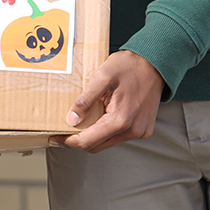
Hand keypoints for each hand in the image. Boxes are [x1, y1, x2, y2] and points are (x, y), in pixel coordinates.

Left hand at [50, 50, 164, 153]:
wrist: (155, 63)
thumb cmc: (129, 66)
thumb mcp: (102, 76)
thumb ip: (86, 99)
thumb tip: (71, 120)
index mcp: (121, 120)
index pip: (88, 141)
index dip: (68, 141)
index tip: (54, 138)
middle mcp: (132, 131)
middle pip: (97, 146)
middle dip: (78, 140)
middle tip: (62, 131)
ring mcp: (140, 132)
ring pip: (108, 143)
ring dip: (92, 136)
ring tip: (80, 123)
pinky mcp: (144, 129)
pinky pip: (119, 137)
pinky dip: (106, 131)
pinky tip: (99, 118)